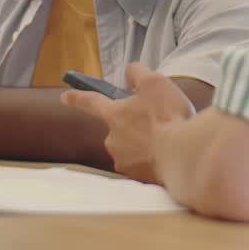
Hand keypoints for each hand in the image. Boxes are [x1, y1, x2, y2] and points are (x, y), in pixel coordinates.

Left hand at [60, 63, 194, 184]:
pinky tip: (168, 154)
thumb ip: (138, 73)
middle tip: (156, 121)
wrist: (183, 154)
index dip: (77, 98)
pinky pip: (142, 165)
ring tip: (166, 138)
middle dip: (133, 125)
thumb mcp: (155, 82)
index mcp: (115, 115)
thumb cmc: (168, 117)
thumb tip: (131, 71)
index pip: (91, 102)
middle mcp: (113, 139)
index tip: (64, 97)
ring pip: (131, 148)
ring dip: (144, 143)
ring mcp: (124, 161)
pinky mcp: (138, 177)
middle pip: (118, 129)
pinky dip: (152, 160)